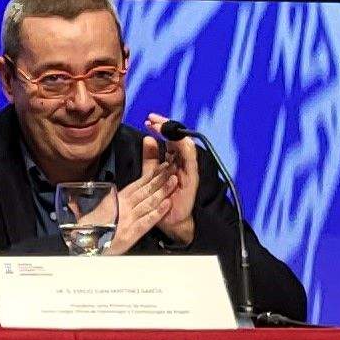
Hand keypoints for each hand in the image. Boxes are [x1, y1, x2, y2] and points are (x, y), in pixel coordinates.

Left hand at [120, 117, 200, 244]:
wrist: (168, 219)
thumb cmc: (161, 197)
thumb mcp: (151, 173)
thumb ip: (150, 157)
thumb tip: (148, 138)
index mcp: (173, 160)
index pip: (169, 139)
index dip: (161, 128)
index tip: (149, 120)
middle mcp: (182, 163)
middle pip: (178, 139)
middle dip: (167, 127)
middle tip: (153, 120)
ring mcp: (188, 170)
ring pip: (186, 147)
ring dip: (175, 135)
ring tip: (163, 128)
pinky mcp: (192, 179)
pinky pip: (191, 162)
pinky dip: (186, 151)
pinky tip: (179, 142)